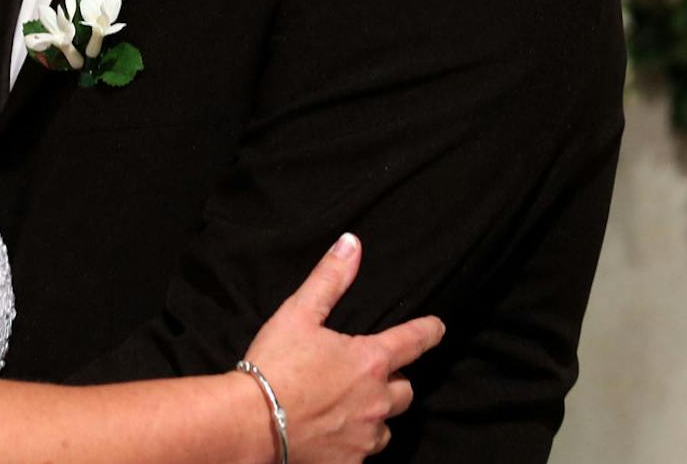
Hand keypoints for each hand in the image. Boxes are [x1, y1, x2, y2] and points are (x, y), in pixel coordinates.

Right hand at [241, 234, 443, 462]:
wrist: (248, 422)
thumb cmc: (273, 365)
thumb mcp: (298, 313)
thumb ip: (330, 279)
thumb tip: (352, 244)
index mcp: (370, 361)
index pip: (414, 341)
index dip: (428, 332)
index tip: (437, 328)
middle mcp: (376, 400)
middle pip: (405, 391)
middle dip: (393, 382)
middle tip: (371, 378)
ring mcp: (364, 436)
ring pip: (385, 428)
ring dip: (375, 418)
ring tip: (351, 411)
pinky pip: (363, 455)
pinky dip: (354, 446)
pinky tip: (335, 440)